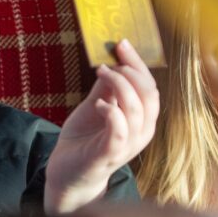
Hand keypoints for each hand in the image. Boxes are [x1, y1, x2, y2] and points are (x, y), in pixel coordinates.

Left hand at [44, 39, 158, 212]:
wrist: (68, 172)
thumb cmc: (84, 138)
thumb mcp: (95, 106)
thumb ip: (106, 88)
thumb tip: (112, 60)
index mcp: (141, 118)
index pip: (150, 86)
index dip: (138, 63)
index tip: (122, 44)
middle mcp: (141, 131)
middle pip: (149, 94)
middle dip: (132, 71)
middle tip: (111, 59)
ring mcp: (127, 144)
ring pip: (137, 109)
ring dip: (119, 85)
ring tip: (101, 74)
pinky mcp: (110, 155)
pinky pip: (120, 131)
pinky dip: (112, 112)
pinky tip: (98, 104)